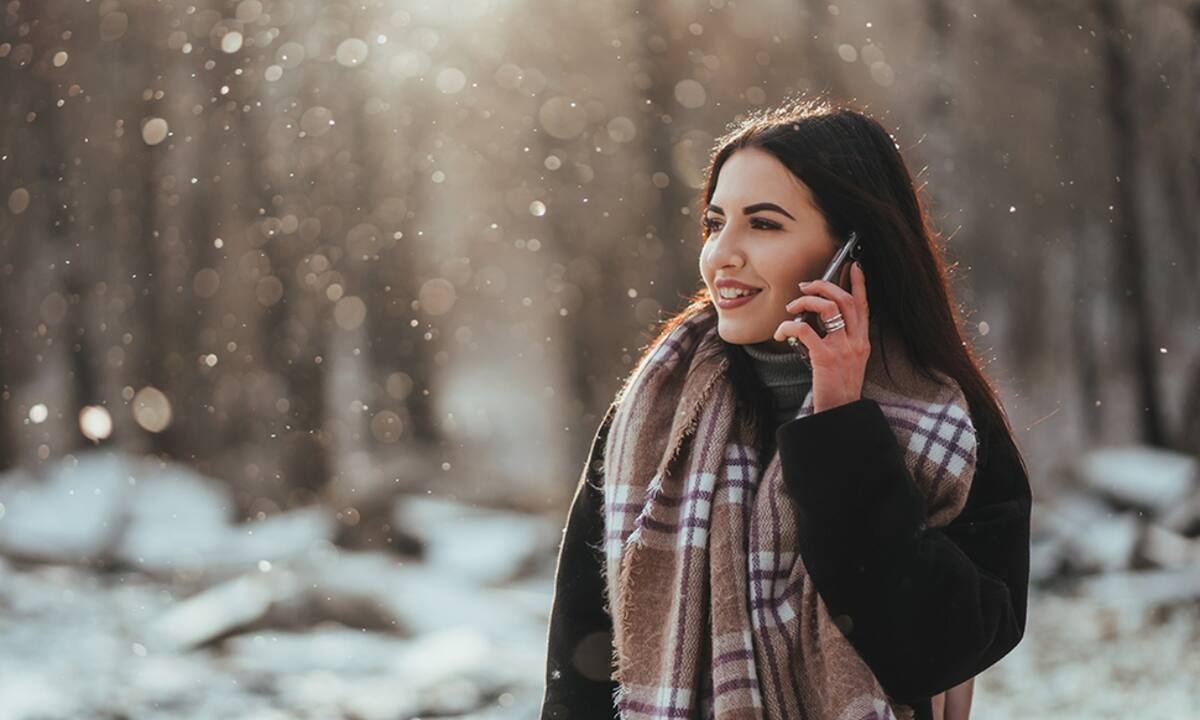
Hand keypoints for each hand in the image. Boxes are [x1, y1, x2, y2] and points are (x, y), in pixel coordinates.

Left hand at [773, 261, 869, 413]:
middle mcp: (856, 342)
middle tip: (806, 287)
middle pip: (845, 300)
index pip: (864, 306)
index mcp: (862, 341)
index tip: (854, 266)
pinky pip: (805, 330)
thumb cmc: (838, 387)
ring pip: (828, 309)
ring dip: (806, 302)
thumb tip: (818, 320)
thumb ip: (841, 340)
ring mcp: (842, 349)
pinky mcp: (825, 358)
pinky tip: (781, 332)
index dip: (860, 284)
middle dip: (824, 286)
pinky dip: (789, 326)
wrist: (840, 413)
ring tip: (792, 308)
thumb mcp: (848, 360)